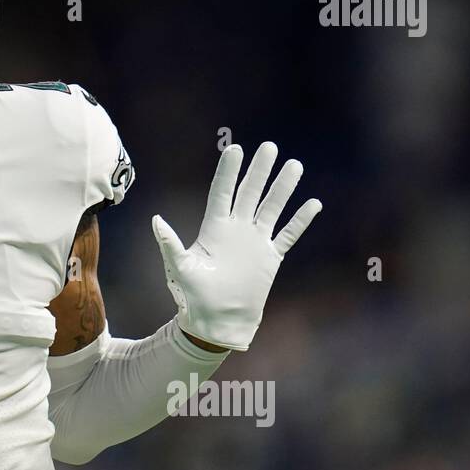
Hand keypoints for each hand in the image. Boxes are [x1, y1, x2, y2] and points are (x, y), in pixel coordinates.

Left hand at [151, 142, 320, 350]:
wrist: (215, 322)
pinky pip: (288, 234)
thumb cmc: (192, 297)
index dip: (229, 171)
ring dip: (283, 188)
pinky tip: (313, 203)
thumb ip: (170, 244)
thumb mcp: (180, 268)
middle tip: (270, 147)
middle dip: (260, 170)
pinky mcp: (270, 258)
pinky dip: (300, 220)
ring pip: (271, 208)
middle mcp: (236, 230)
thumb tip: (156, 220)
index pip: (222, 192)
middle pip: (249, 193)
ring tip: (294, 165)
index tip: (236, 148)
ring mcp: (255, 242)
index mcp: (213, 228)